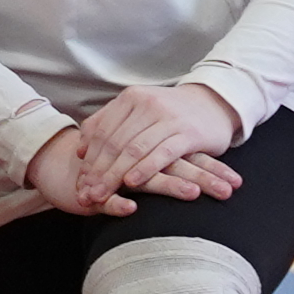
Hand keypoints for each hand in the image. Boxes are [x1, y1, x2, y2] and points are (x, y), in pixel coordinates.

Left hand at [29, 80, 244, 215]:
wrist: (214, 104)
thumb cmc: (170, 113)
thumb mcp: (138, 111)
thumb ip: (108, 124)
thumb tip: (80, 150)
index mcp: (130, 98)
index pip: (101, 132)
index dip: (89, 159)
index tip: (79, 183)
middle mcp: (147, 104)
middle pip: (114, 143)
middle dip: (97, 172)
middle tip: (86, 194)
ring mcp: (168, 118)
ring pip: (134, 149)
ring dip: (114, 175)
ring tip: (101, 195)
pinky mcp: (188, 133)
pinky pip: (161, 153)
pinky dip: (144, 169)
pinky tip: (132, 183)